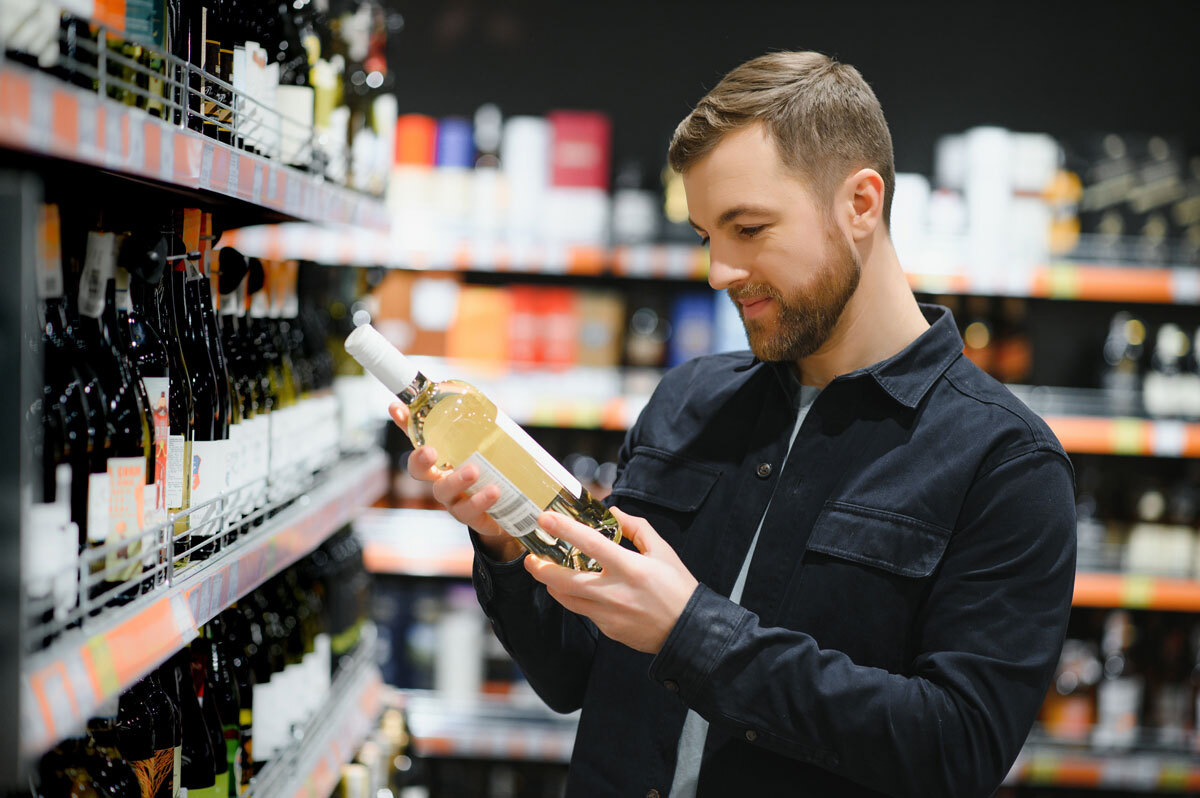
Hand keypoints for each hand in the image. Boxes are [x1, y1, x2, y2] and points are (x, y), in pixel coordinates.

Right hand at [388, 402, 524, 561]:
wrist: (511, 512)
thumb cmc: (495, 473)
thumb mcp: (491, 447)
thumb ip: (486, 427)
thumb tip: (486, 402)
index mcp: (444, 457)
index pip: (419, 437)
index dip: (405, 424)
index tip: (396, 408)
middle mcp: (442, 477)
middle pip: (419, 470)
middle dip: (419, 460)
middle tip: (430, 452)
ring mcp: (454, 499)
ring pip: (443, 491)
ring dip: (456, 480)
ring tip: (473, 471)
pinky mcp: (471, 516)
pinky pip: (470, 511)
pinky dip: (480, 500)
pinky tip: (494, 491)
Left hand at [524, 507, 698, 653]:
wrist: (688, 631)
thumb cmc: (678, 588)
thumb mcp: (663, 551)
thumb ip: (637, 527)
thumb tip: (613, 513)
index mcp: (631, 568)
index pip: (591, 545)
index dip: (565, 530)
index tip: (545, 519)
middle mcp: (615, 592)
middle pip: (563, 580)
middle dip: (539, 568)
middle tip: (530, 557)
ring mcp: (608, 615)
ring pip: (566, 599)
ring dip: (551, 584)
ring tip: (545, 571)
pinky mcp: (607, 629)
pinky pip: (582, 611)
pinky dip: (573, 598)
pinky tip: (572, 589)